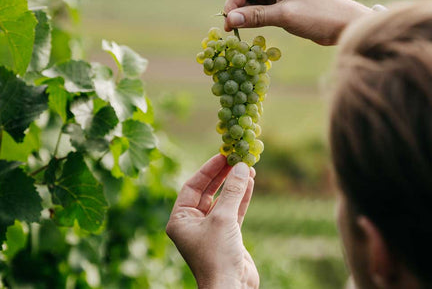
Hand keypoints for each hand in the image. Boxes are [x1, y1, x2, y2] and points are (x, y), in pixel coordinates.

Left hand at [166, 155, 258, 288]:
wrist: (231, 288)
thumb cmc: (218, 255)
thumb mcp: (223, 218)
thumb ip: (232, 191)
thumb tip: (242, 167)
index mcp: (180, 220)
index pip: (192, 187)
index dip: (208, 170)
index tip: (222, 155)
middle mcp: (193, 224)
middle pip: (207, 191)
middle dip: (223, 175)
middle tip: (236, 158)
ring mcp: (210, 230)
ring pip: (223, 200)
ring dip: (235, 185)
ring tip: (248, 168)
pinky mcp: (227, 236)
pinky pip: (233, 211)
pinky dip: (242, 197)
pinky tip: (250, 183)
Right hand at [224, 0, 371, 45]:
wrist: (344, 23)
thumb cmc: (319, 17)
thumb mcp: (285, 17)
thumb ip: (256, 16)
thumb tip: (230, 19)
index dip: (232, 3)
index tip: (229, 25)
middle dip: (236, 3)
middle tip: (235, 26)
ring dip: (244, 7)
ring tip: (245, 26)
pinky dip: (253, 9)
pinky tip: (255, 22)